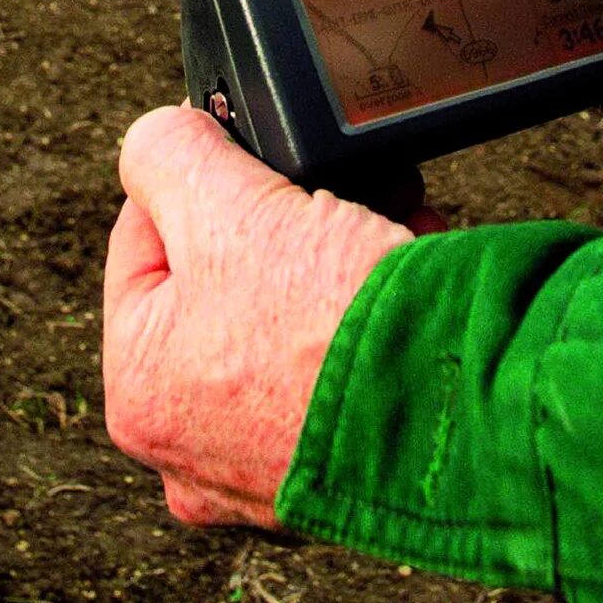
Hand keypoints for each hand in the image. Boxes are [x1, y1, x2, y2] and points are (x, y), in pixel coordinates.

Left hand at [103, 105, 412, 527]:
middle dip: (285, 213)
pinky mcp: (348, 457)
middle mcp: (195, 445)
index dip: (201, 175)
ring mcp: (275, 459)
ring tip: (381, 217)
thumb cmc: (331, 328)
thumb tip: (160, 142)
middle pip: (226, 274)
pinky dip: (375, 303)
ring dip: (338, 249)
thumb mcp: (222, 205)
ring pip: (292, 308)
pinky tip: (406, 259)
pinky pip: (346, 352)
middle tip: (322, 186)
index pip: (144, 235)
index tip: (251, 154)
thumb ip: (163, 153)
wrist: (463, 414)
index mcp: (139, 390)